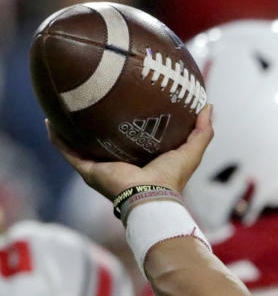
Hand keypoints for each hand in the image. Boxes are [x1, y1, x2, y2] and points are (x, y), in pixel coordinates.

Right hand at [48, 105, 214, 199]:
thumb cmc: (172, 177)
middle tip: (91, 98)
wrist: (151, 197)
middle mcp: (118, 163)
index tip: (125, 101)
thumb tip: (209, 105)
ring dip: (70, 128)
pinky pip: (67, 151)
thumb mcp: (191, 150)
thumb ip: (202, 130)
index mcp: (140, 160)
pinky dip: (58, 138)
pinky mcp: (89, 170)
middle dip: (96, 123)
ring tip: (63, 106)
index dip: (128, 122)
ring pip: (80, 144)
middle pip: (103, 140)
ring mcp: (101, 167)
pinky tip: (50, 120)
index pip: (132, 138)